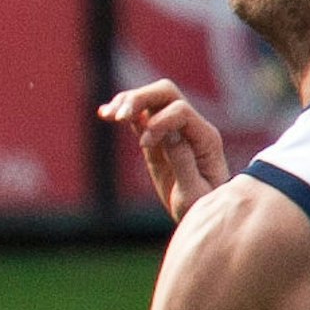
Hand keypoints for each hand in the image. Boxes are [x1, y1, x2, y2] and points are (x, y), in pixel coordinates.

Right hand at [100, 80, 230, 218]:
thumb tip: (169, 133)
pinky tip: (104, 114)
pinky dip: (122, 111)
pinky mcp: (156, 138)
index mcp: (205, 138)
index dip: (159, 122)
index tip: (144, 145)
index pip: (180, 111)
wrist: (202, 215)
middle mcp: (192, 127)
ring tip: (108, 115)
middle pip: (166, 94)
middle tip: (118, 116)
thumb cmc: (201, 208)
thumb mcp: (194, 193)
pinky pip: (140, 116)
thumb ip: (184, 162)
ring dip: (128, 102)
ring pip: (151, 99)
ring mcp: (174, 130)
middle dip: (140, 98)